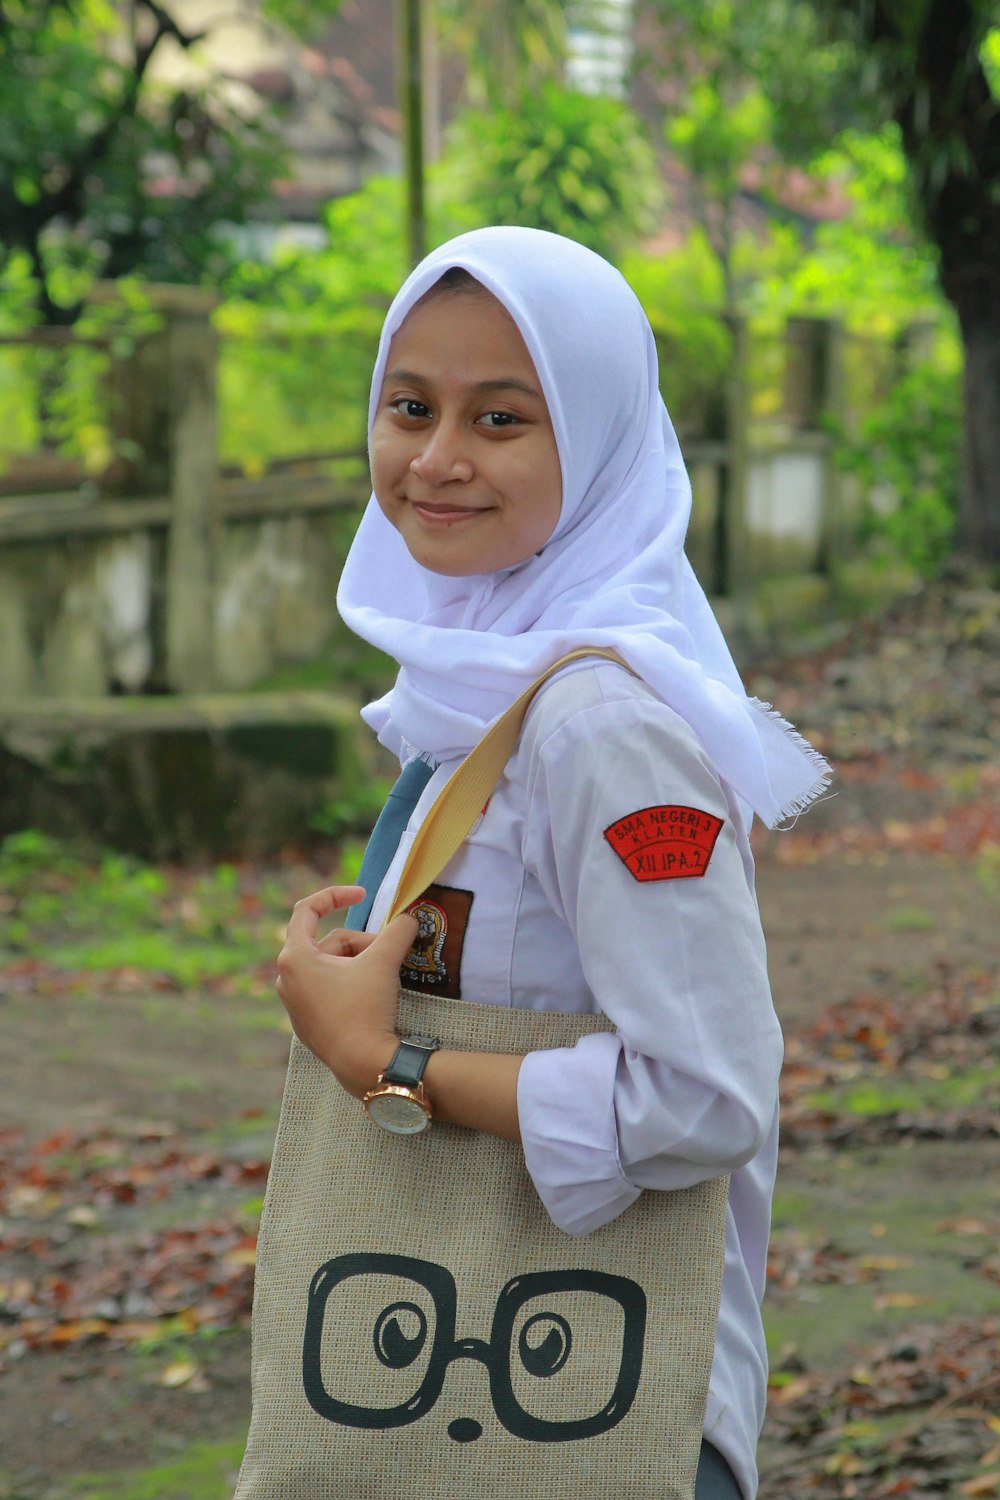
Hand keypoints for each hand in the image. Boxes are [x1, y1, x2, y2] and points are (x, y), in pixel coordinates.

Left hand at [275, 885, 418, 1097]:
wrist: (364, 1065)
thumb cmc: (366, 1008)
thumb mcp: (383, 961)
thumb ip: (397, 930)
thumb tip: (409, 918)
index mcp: (294, 958)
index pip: (307, 910)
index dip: (336, 896)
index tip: (363, 895)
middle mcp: (286, 979)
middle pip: (329, 943)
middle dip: (362, 943)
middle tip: (390, 953)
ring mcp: (294, 1004)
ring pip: (330, 967)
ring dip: (358, 963)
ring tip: (384, 977)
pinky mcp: (307, 1024)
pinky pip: (328, 990)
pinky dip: (350, 984)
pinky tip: (371, 998)